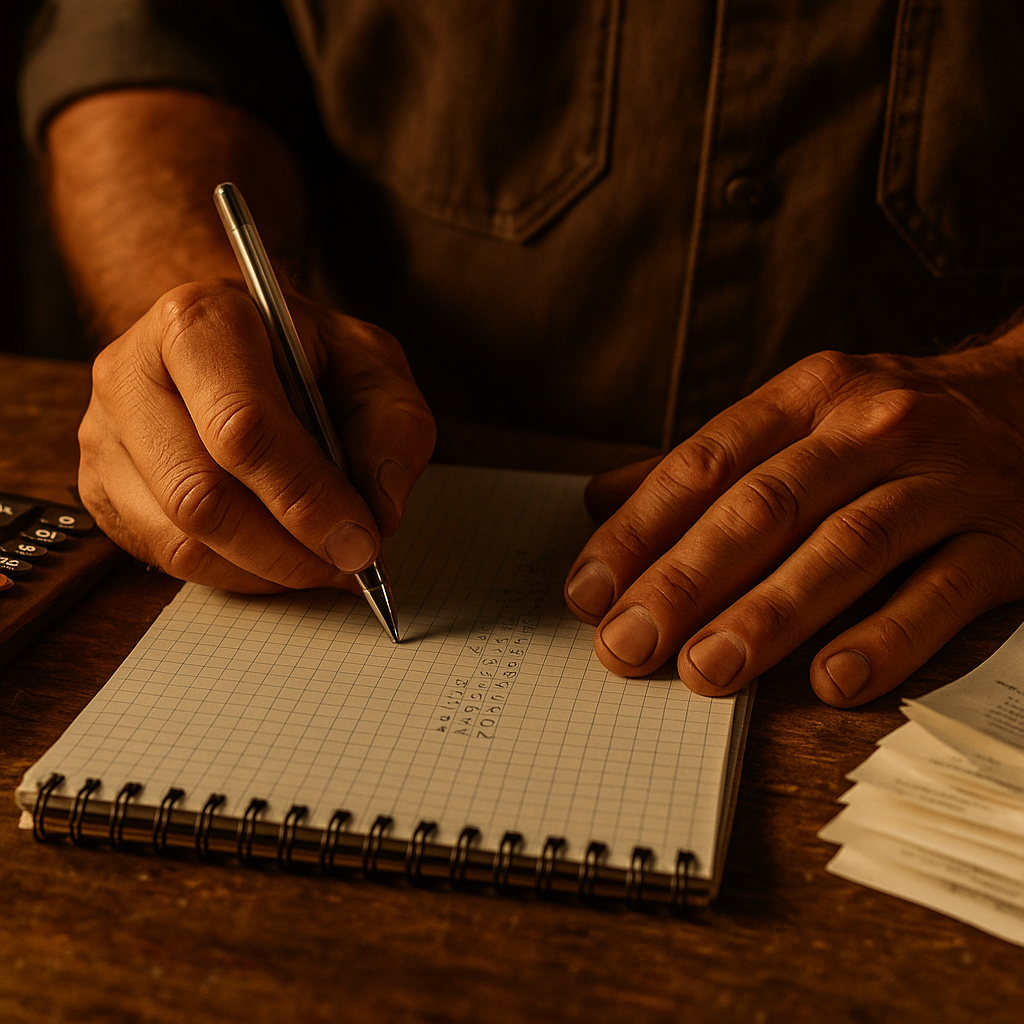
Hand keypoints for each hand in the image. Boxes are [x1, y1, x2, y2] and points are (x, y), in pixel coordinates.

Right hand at [78, 277, 434, 591]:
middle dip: (289, 547)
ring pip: (182, 538)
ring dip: (269, 569)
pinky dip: (240, 574)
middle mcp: (130, 373)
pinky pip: (170, 558)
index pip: (241, 427)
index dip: (305, 496)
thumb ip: (393, 429)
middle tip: (349, 561)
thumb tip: (379, 511)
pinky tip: (281, 558)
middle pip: (201, 495)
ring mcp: (105, 434)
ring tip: (324, 561)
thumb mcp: (372, 367)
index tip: (360, 539)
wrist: (238, 344)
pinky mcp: (102, 487)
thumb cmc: (306, 356)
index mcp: (198, 322)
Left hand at [564, 334, 1023, 705]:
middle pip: (765, 508)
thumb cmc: (892, 426)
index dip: (640, 530)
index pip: (705, 464)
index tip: (588, 593)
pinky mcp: (1008, 544)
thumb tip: (598, 500)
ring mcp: (943, 484)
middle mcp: (873, 429)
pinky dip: (886, 639)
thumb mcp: (801, 418)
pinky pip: (943, 594)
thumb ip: (703, 464)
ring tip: (705, 671)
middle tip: (627, 646)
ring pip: (845, 549)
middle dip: (686, 581)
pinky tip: (832, 682)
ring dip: (769, 615)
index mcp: (810, 396)